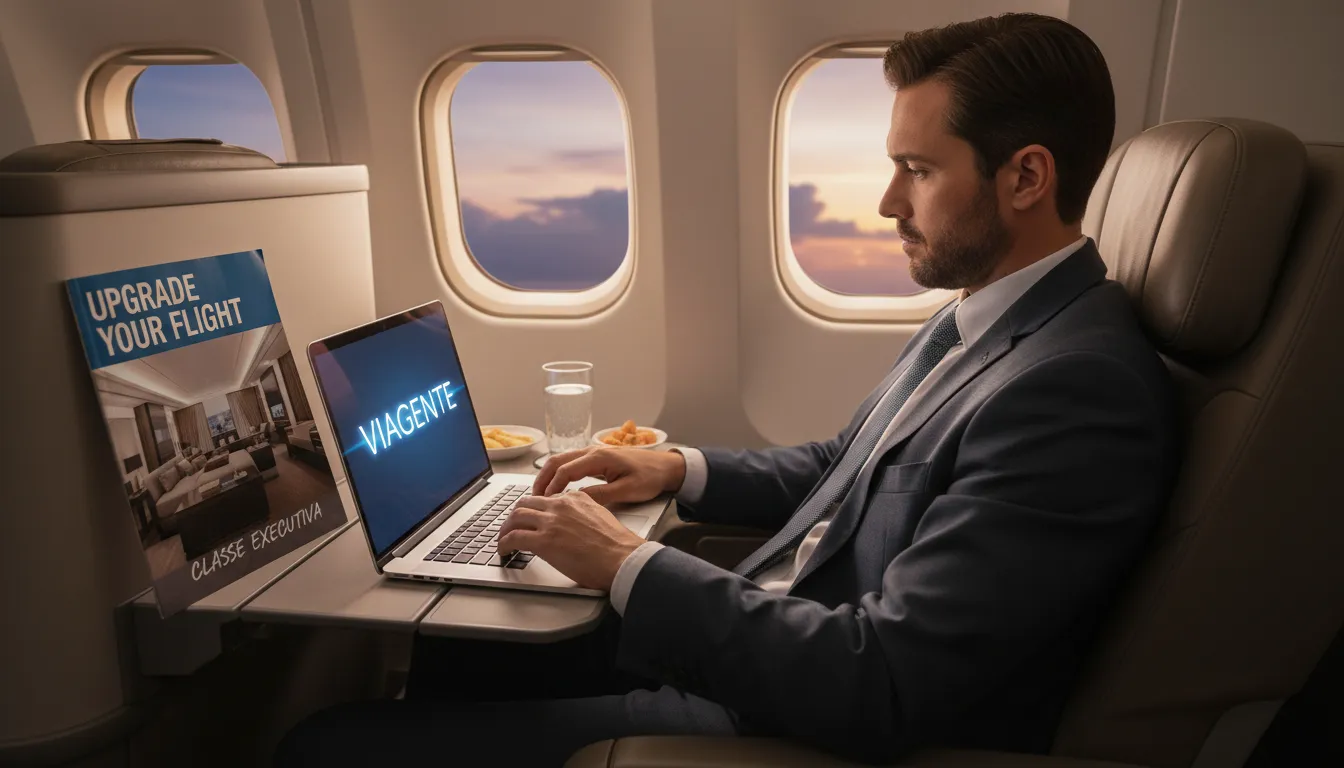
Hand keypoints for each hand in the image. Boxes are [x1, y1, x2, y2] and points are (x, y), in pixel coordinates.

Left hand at [497, 492, 644, 590]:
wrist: (622, 558)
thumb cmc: (617, 545)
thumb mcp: (600, 516)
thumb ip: (583, 513)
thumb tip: (572, 524)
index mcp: (575, 498)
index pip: (545, 498)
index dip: (534, 510)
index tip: (530, 519)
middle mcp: (560, 505)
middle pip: (525, 503)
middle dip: (515, 515)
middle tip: (511, 527)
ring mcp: (551, 522)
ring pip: (516, 516)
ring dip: (505, 528)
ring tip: (503, 539)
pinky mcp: (544, 541)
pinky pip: (513, 537)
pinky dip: (503, 543)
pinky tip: (503, 550)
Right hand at [531, 446, 685, 504]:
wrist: (666, 467)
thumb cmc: (650, 478)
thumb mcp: (626, 491)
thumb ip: (600, 495)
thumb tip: (575, 501)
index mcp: (599, 457)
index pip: (565, 470)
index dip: (552, 487)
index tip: (543, 503)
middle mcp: (593, 451)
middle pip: (557, 461)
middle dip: (542, 479)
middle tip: (532, 498)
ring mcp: (594, 453)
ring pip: (562, 460)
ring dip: (548, 475)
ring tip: (540, 494)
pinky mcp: (597, 458)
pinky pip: (570, 463)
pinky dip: (558, 474)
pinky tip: (556, 489)